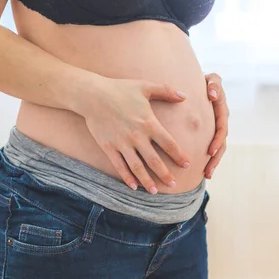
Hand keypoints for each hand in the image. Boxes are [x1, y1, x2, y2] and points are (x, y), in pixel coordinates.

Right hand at [82, 78, 189, 193]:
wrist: (91, 95)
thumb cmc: (120, 88)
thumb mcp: (145, 86)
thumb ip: (166, 91)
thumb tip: (185, 96)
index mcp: (148, 123)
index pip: (169, 143)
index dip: (179, 155)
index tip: (187, 165)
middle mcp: (136, 136)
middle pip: (155, 160)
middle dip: (165, 174)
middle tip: (174, 185)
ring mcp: (122, 143)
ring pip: (137, 167)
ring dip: (147, 181)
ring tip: (154, 192)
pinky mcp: (108, 147)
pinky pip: (119, 166)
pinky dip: (127, 177)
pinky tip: (134, 186)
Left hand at [204, 73, 228, 178]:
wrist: (200, 84)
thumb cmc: (205, 80)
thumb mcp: (211, 79)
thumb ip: (214, 84)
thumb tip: (213, 95)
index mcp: (222, 110)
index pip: (222, 128)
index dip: (217, 141)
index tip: (210, 152)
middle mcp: (221, 121)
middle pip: (222, 143)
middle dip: (216, 158)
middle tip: (208, 171)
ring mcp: (217, 128)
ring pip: (219, 148)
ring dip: (214, 163)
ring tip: (207, 175)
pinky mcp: (211, 132)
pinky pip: (212, 148)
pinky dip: (209, 159)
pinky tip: (203, 172)